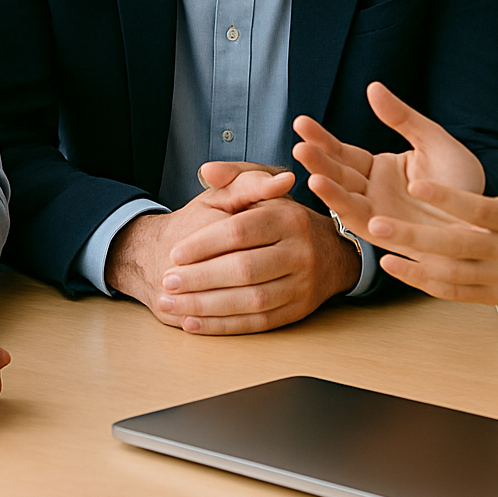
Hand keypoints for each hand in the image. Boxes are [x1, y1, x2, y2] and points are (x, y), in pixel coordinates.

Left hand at [108, 164, 361, 334]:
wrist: (330, 252)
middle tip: (167, 282)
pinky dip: (222, 326)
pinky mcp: (297, 311)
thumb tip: (207, 170)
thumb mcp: (262, 190)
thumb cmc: (282, 218)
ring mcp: (301, 285)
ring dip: (205, 306)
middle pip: (243, 269)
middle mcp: (300, 252)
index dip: (204, 244)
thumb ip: (233, 176)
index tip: (175, 253)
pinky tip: (194, 323)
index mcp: (289, 217)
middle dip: (200, 278)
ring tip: (171, 304)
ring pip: (249, 301)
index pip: (239, 232)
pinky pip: (256, 324)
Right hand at [292, 81, 485, 238]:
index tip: (301, 122)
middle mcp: (374, 193)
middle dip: (317, 159)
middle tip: (299, 143)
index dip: (322, 139)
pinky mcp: (389, 235)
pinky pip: (360, 220)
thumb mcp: (433, 140)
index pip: (343, 153)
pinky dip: (342, 205)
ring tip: (307, 164)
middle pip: (337, 174)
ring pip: (343, 197)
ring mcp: (380, 215)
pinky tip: (326, 189)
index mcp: (381, 169)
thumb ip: (402, 118)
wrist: (491, 218)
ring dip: (324, 181)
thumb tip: (373, 87)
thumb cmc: (464, 182)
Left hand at [367, 110, 497, 334]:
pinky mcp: (493, 297)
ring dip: (412, 260)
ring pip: (450, 273)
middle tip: (376, 220)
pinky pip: (454, 292)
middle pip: (457, 245)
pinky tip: (395, 266)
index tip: (414, 183)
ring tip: (377, 243)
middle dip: (415, 235)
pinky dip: (423, 282)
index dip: (447, 198)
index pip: (480, 210)